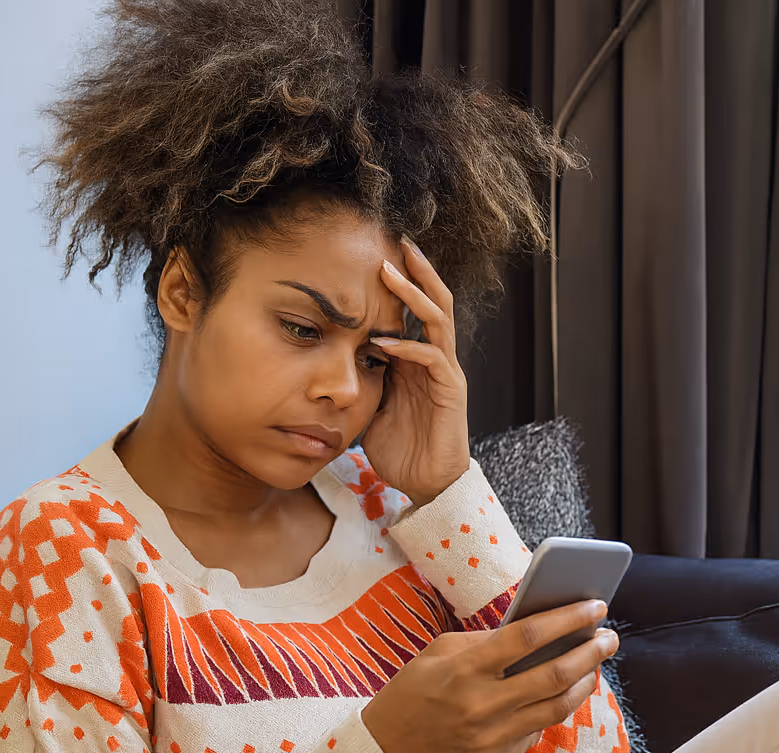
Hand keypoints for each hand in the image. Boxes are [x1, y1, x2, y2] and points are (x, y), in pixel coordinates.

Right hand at [361, 601, 618, 752]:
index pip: (527, 637)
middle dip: (590, 652)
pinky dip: (553, 708)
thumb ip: (483, 641)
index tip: (594, 606)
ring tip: (595, 664)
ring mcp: (491, 737)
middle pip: (553, 674)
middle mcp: (481, 705)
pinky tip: (562, 693)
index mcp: (464, 669)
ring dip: (583, 682)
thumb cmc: (408, 695)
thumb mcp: (435, 654)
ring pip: (556, 707)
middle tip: (609, 637)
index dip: (567, 619)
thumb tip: (533, 631)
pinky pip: (537, 730)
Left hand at [362, 237, 469, 506]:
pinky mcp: (449, 391)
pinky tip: (384, 341)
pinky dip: (409, 346)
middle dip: (416, 272)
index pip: (412, 309)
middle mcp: (434, 359)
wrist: (427, 484)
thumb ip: (360, 378)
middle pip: (433, 302)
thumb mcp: (370, 405)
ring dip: (414, 294)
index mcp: (417, 359)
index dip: (399, 283)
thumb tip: (329, 358)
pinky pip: (432, 359)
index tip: (374, 254)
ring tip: (391, 271)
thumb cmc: (399, 448)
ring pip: (437, 319)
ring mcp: (445, 373)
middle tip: (395, 242)